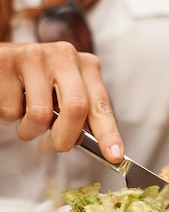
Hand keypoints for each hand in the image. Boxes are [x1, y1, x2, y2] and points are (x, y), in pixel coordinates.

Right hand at [0, 42, 123, 160]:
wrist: (2, 62)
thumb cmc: (37, 83)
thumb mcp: (65, 93)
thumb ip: (81, 114)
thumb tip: (96, 146)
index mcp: (86, 66)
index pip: (101, 105)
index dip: (108, 133)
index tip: (114, 155)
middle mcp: (64, 56)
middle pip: (75, 108)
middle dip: (64, 139)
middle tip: (52, 147)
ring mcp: (35, 56)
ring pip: (39, 114)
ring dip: (29, 130)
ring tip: (25, 119)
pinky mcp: (6, 63)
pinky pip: (11, 110)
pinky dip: (9, 117)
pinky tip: (10, 100)